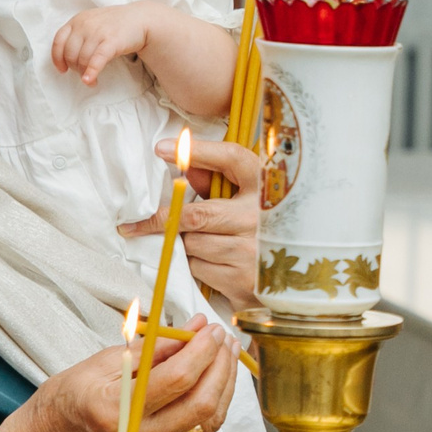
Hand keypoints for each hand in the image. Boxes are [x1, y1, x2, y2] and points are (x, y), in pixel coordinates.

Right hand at [4, 321, 240, 431]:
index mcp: (116, 410)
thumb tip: (193, 329)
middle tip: (223, 338)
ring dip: (223, 383)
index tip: (210, 328)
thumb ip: (153, 348)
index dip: (203, 350)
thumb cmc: (66, 401)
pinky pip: (198, 431)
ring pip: (208, 420)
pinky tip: (212, 378)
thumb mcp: (101, 363)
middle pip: (202, 403)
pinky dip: (212, 402)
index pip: (178, 379)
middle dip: (221, 366)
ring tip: (224, 353)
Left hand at [52, 3, 158, 86]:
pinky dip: (91, 72)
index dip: (57, 58)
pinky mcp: (111, 41)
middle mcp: (84, 25)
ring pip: (82, 59)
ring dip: (85, 73)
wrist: (140, 18)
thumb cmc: (115, 24)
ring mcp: (98, 32)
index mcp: (77, 20)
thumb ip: (78, 34)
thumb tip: (67, 58)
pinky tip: (90, 80)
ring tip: (91, 81)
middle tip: (83, 75)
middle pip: (70, 53)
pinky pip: (97, 59)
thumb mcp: (92, 23)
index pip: (58, 41)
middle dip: (75, 68)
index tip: (62, 69)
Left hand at [119, 134, 261, 304]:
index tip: (162, 149)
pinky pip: (199, 269)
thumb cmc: (264, 232)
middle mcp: (261, 219)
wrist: (297, 282)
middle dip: (161, 220)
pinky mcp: (243, 281)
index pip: (232, 159)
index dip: (198, 151)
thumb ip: (217, 182)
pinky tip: (214, 264)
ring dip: (186, 246)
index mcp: (266, 190)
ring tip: (203, 245)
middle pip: (196, 215)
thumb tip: (182, 169)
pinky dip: (197, 266)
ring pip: (192, 245)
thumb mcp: (248, 201)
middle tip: (134, 225)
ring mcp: (253, 252)